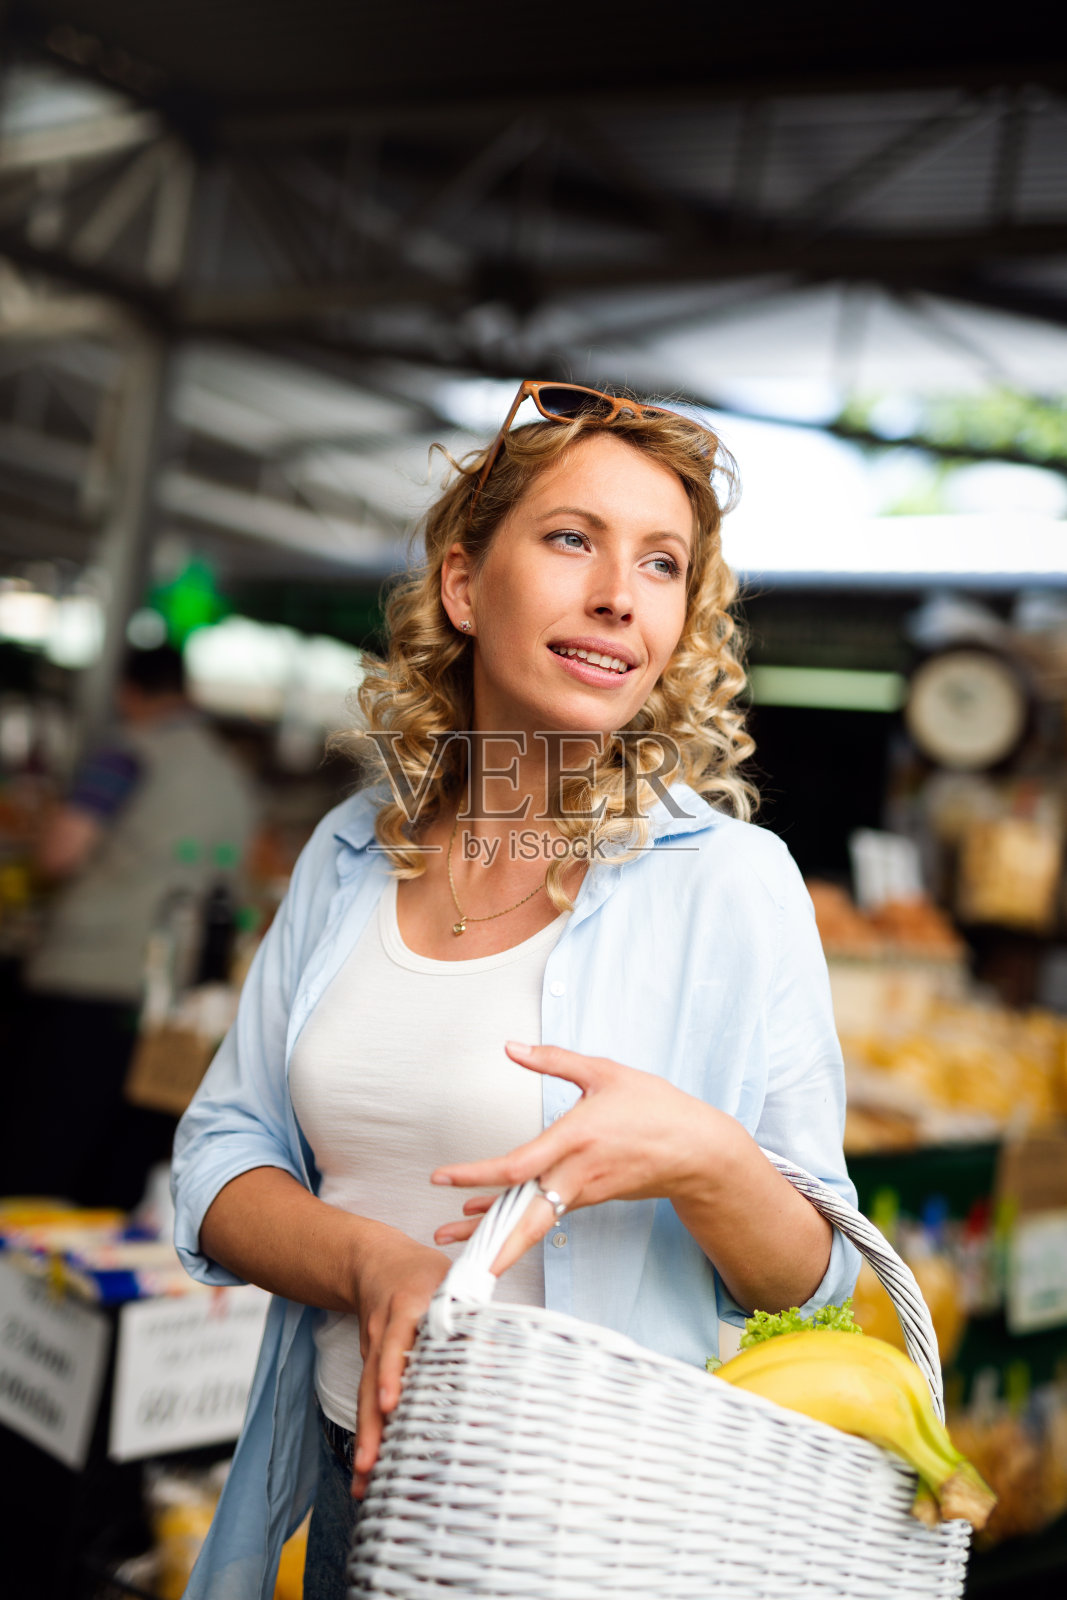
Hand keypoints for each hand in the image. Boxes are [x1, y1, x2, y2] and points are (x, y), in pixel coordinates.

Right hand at [350, 1227, 451, 1497]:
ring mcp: (371, 1351)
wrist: (374, 1262)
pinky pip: (368, 1400)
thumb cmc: (422, 1274)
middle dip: (370, 1425)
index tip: (392, 1404)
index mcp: (405, 1309)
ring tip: (362, 1483)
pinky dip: (369, 1431)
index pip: (396, 1344)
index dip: (393, 1373)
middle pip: (372, 1382)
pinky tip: (370, 1467)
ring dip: (365, 1439)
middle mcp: (383, 1334)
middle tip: (369, 1466)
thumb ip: (471, 1314)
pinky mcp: (369, 1365)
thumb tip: (501, 1351)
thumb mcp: (451, 1281)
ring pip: (366, 1398)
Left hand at [431, 1041, 723, 1274]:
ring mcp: (583, 1192)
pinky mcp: (589, 1199)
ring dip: (491, 1234)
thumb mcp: (604, 1072)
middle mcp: (575, 1174)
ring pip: (530, 1221)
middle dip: (484, 1235)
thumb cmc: (654, 1107)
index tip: (443, 1177)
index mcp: (574, 1139)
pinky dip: (514, 1219)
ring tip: (450, 1239)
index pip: (517, 1166)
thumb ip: (554, 1060)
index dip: (477, 1174)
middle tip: (442, 1242)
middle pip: (524, 1217)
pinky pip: (544, 1214)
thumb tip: (512, 1047)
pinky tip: (488, 1219)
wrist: (697, 1150)